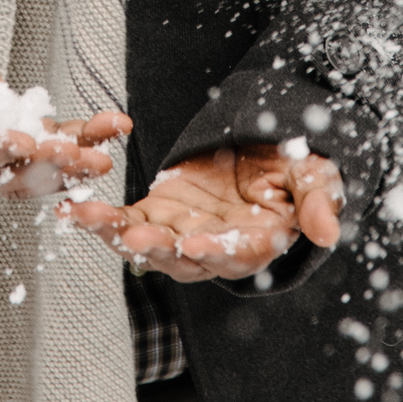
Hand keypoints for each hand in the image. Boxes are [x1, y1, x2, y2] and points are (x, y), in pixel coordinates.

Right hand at [0, 0, 128, 191]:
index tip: (25, 142)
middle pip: (4, 172)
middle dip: (47, 170)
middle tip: (84, 160)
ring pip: (32, 163)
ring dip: (71, 163)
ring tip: (106, 156)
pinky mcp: (8, 120)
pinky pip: (46, 137)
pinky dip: (78, 137)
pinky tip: (109, 129)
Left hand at [59, 141, 343, 282]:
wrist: (266, 144)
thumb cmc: (296, 163)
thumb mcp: (314, 173)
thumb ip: (316, 200)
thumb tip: (329, 233)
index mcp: (259, 240)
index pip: (238, 254)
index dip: (217, 251)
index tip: (195, 243)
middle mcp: (216, 247)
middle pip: (183, 258)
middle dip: (156, 248)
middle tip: (133, 237)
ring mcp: (184, 232)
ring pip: (147, 245)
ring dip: (115, 234)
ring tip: (86, 217)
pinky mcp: (159, 212)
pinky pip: (127, 221)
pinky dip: (101, 218)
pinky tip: (72, 207)